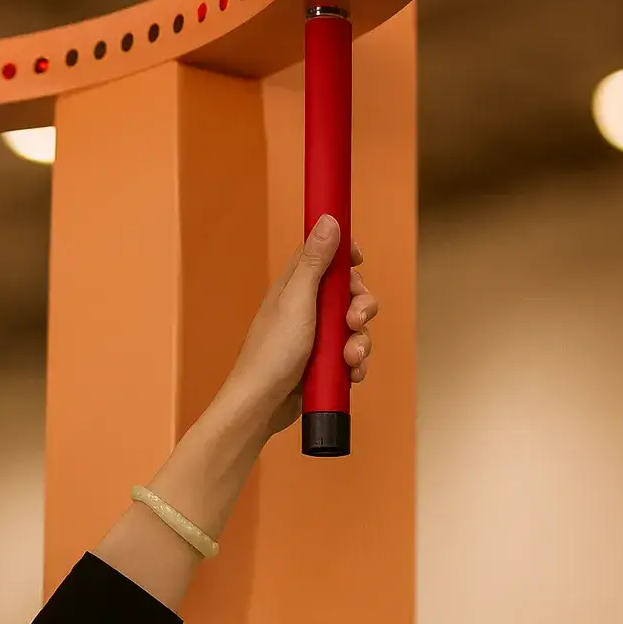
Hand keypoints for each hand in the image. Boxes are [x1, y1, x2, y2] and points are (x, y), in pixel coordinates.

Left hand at [221, 215, 377, 436]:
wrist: (262, 404)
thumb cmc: (272, 352)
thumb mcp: (296, 301)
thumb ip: (315, 262)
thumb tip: (328, 219)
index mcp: (295, 287)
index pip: (325, 256)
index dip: (345, 255)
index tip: (357, 260)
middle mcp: (306, 307)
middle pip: (348, 293)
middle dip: (360, 307)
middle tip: (353, 321)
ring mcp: (315, 335)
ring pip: (354, 327)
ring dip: (360, 342)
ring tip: (350, 359)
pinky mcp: (322, 361)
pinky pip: (350, 355)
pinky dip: (355, 364)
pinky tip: (351, 374)